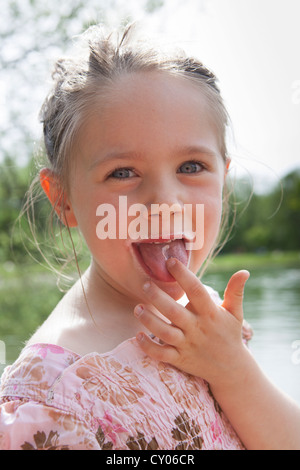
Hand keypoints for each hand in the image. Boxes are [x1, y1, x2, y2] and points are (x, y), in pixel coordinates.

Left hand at [134, 257, 249, 387]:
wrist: (231, 370)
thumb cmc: (230, 335)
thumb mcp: (235, 313)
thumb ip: (235, 291)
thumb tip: (244, 271)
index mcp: (210, 314)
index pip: (196, 291)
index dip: (183, 275)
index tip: (170, 261)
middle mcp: (197, 329)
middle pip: (174, 311)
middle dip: (158, 297)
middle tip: (145, 284)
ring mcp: (187, 345)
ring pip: (164, 333)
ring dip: (149, 320)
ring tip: (137, 307)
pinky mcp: (180, 360)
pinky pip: (161, 354)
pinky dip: (148, 347)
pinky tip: (138, 336)